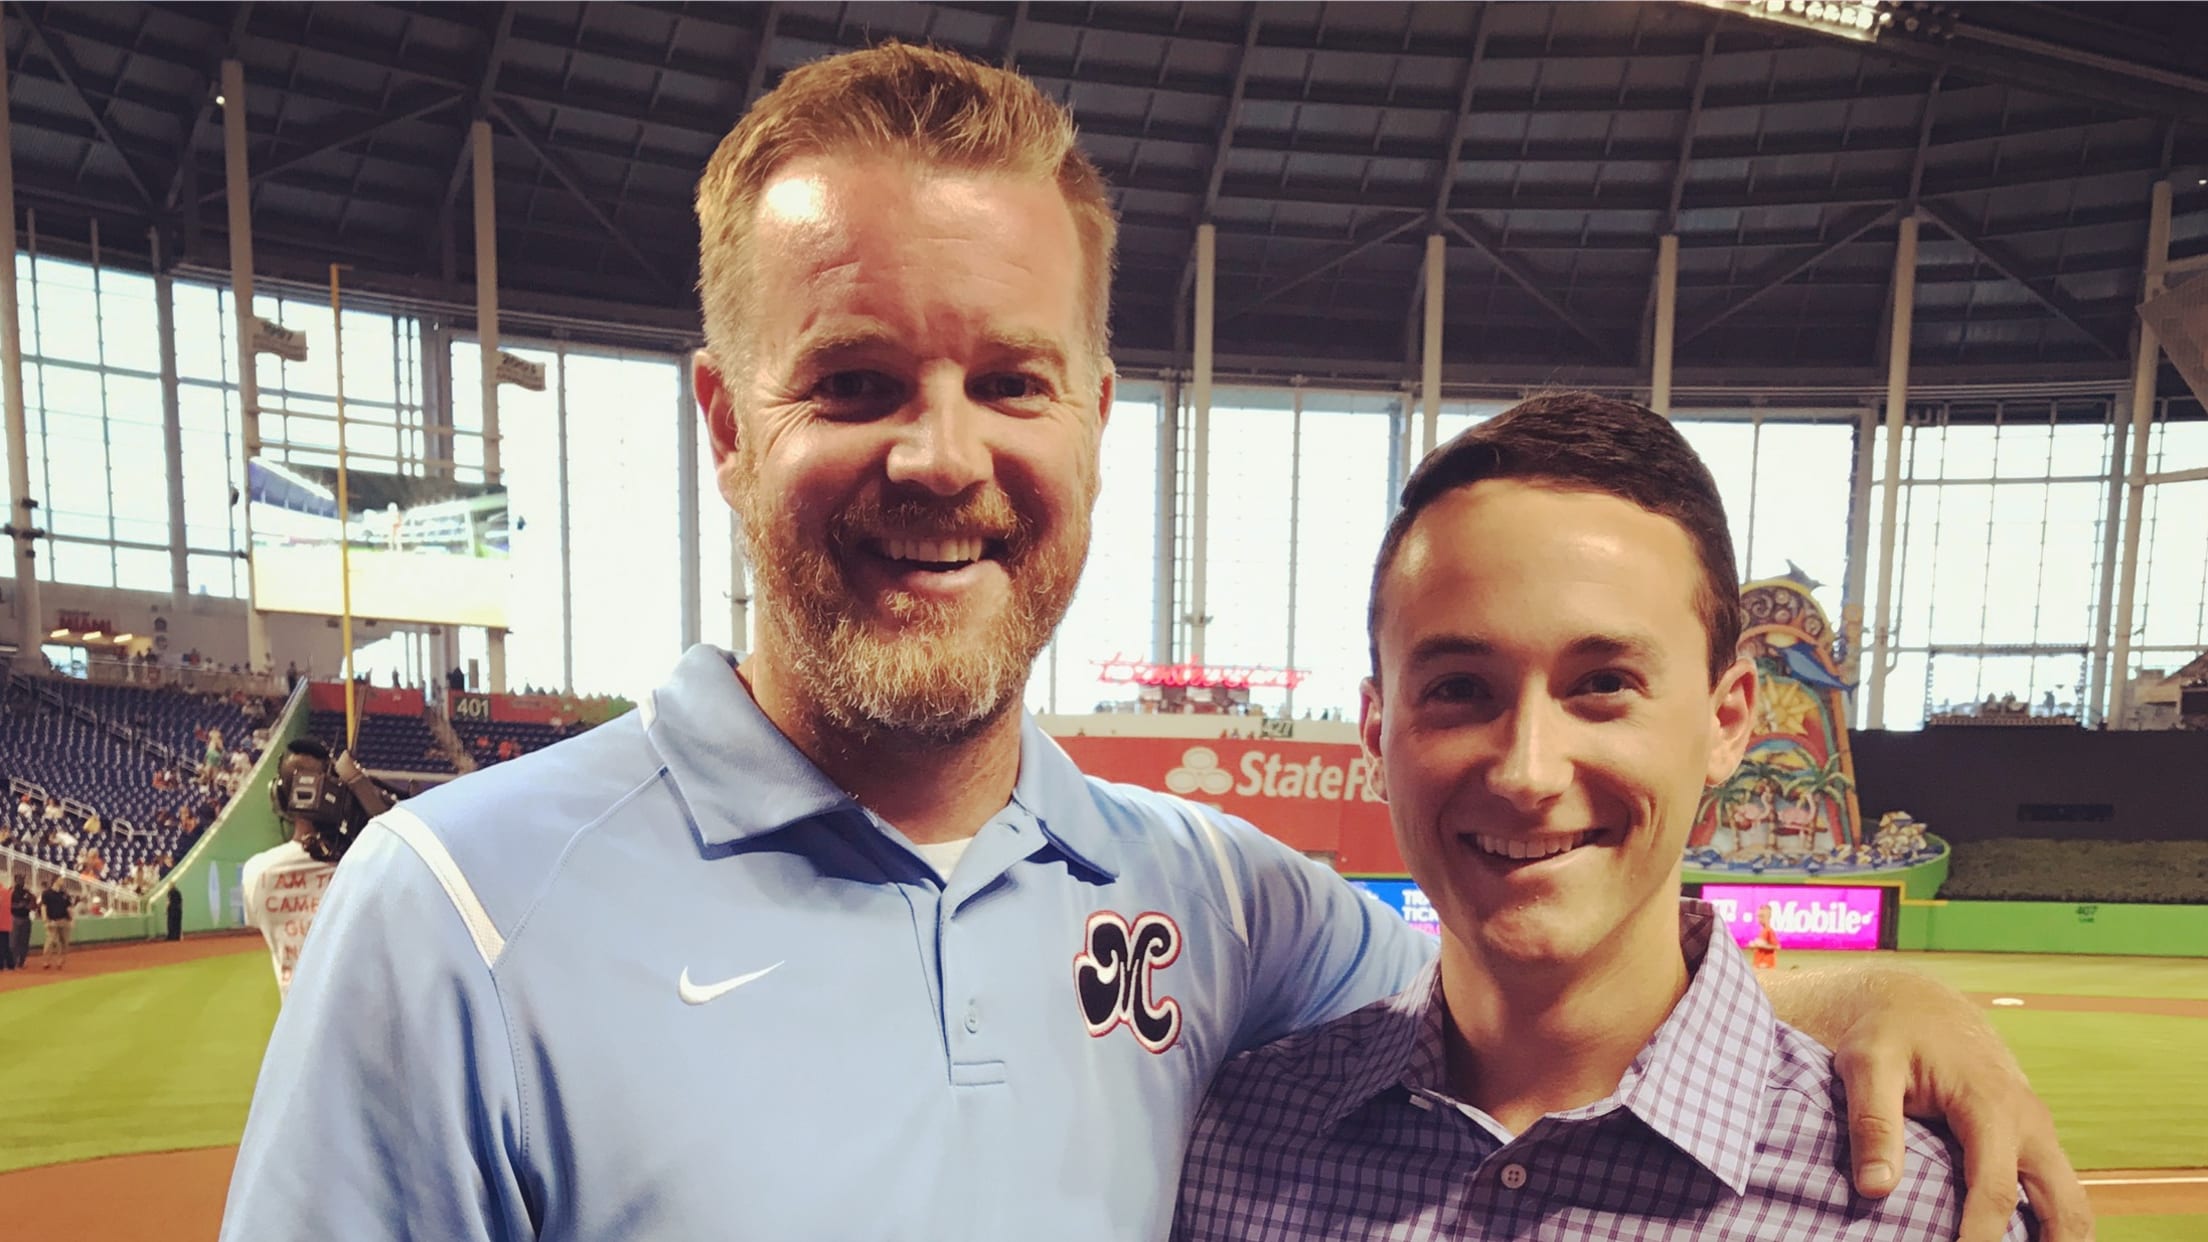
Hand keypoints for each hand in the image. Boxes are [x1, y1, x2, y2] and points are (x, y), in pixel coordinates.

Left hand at [1767, 965, 2092, 1240]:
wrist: (1920, 1006)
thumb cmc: (1890, 1034)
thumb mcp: (1866, 1065)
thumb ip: (1873, 1122)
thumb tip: (1876, 1188)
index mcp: (1992, 1104)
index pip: (1996, 1190)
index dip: (1980, 1237)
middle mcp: (2030, 1122)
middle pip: (2065, 1207)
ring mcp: (2039, 1133)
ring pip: (2072, 1204)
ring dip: (2058, 1241)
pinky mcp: (2033, 1142)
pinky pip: (2056, 1194)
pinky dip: (2048, 1227)